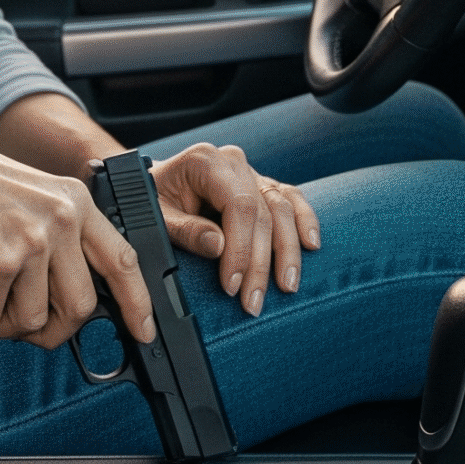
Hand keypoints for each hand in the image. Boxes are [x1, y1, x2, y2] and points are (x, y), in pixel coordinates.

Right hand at [0, 133, 154, 349]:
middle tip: (28, 329)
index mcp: (76, 202)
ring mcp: (32, 241)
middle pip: (81, 307)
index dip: (137, 303)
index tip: (142, 330)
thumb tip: (71, 294)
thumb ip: (59, 235)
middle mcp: (61, 220)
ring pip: (35, 320)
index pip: (124, 261)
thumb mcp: (32, 196)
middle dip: (54, 331)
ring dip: (6, 326)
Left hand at [147, 143, 319, 316]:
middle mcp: (233, 162)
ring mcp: (250, 172)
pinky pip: (291, 199)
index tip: (232, 285)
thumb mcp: (156, 216)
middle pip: (262, 212)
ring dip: (288, 251)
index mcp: (206, 162)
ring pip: (282, 209)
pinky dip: (304, 220)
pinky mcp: (261, 185)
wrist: (153, 185)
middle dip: (261, 262)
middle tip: (253, 302)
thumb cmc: (152, 200)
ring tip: (287, 286)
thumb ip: (185, 230)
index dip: (240, 249)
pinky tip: (311, 245)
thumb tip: (218, 247)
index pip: (238, 205)